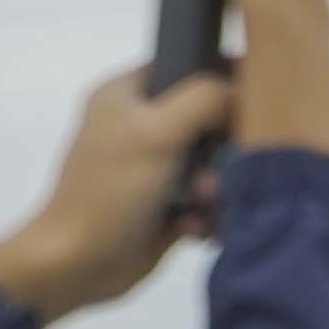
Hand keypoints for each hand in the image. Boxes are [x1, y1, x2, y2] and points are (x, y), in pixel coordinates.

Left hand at [0, 67, 235, 323]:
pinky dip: (208, 215)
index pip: (186, 65)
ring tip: (201, 206)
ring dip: (217, 190)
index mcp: (126, 94)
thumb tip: (245, 90)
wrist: (79, 263)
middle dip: (224, 151)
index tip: (249, 104)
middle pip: (211, 120)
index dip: (221, 79)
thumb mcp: (156, 132)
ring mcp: (155, 168)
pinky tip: (193, 228)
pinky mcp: (167, 205)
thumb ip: (205, 99)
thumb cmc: (111, 190)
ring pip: (217, 166)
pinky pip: (210, 201)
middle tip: (215, 172)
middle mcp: (142, 126)